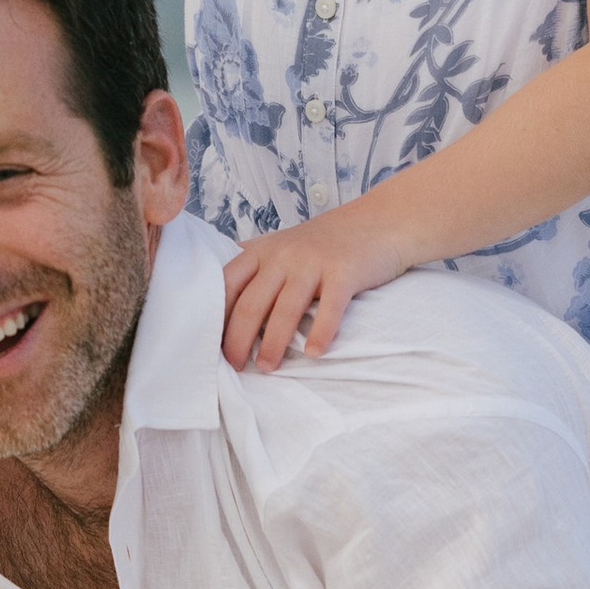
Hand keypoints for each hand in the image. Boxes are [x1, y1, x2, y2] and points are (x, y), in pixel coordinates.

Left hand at [221, 206, 408, 371]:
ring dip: (273, 344)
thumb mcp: (282, 245)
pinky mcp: (344, 272)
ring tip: (267, 368)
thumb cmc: (325, 242)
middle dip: (238, 340)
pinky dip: (320, 333)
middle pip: (251, 303)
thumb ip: (253, 265)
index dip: (215, 318)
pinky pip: (329, 308)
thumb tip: (220, 299)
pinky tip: (314, 353)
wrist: (378, 221)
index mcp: (262, 251)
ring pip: (285, 310)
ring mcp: (313, 263)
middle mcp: (283, 255)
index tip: (211, 346)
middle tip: (235, 366)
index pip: (226, 286)